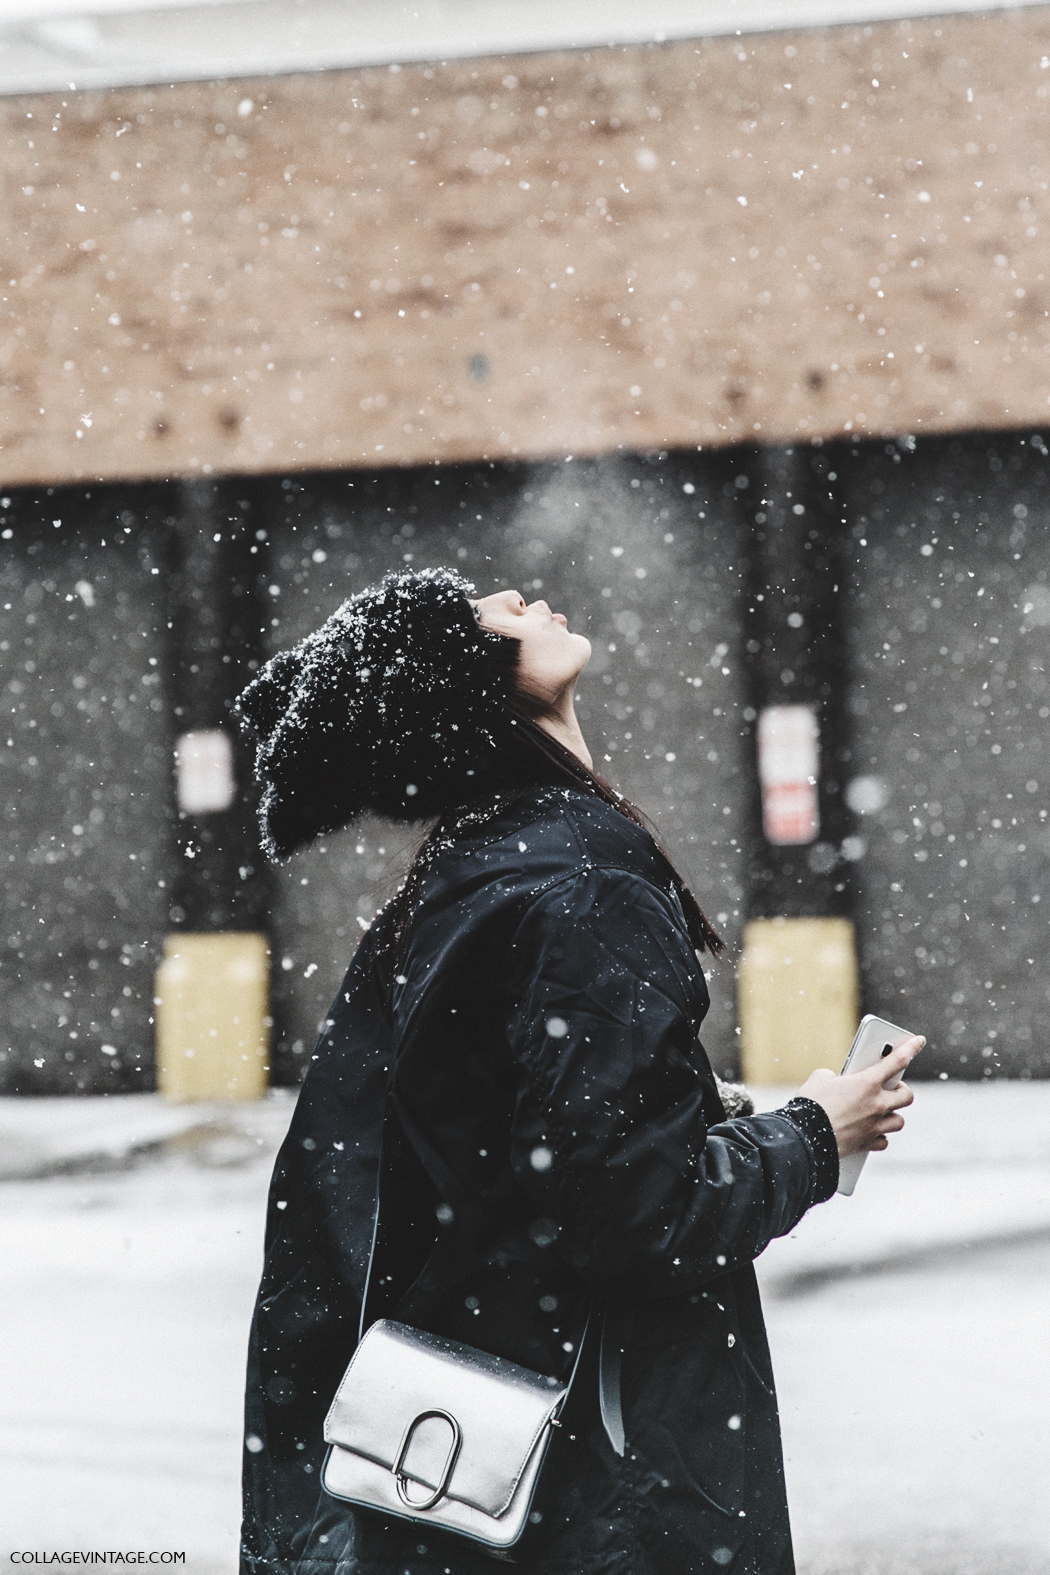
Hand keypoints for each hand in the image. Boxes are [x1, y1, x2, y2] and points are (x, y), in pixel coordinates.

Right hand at [797, 1036, 924, 1157]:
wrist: (804, 1138)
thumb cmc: (811, 1105)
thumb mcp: (820, 1079)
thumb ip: (834, 1076)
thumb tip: (834, 1081)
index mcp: (867, 1083)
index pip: (897, 1060)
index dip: (911, 1047)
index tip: (919, 1040)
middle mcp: (876, 1105)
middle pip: (907, 1096)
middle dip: (901, 1091)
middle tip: (891, 1088)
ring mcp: (874, 1126)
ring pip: (898, 1121)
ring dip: (891, 1115)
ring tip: (880, 1111)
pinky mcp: (867, 1143)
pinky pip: (883, 1140)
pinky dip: (878, 1136)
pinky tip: (870, 1131)